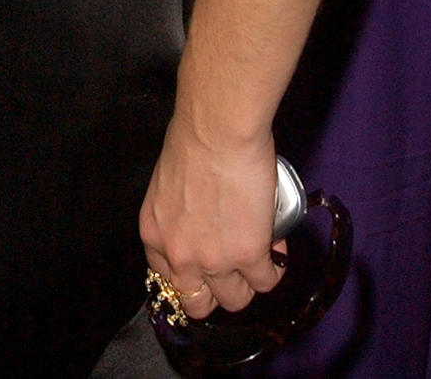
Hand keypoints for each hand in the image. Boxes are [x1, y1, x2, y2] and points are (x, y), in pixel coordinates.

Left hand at [141, 114, 282, 317]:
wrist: (217, 127)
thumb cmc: (193, 138)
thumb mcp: (168, 187)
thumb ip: (179, 215)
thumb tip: (203, 222)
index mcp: (154, 235)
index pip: (169, 281)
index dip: (192, 276)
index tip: (207, 266)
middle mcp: (178, 255)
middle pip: (198, 303)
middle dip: (217, 290)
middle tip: (234, 268)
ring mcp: (213, 260)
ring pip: (235, 300)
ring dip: (248, 282)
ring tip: (258, 257)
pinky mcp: (248, 255)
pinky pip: (267, 281)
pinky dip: (275, 267)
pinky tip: (276, 248)